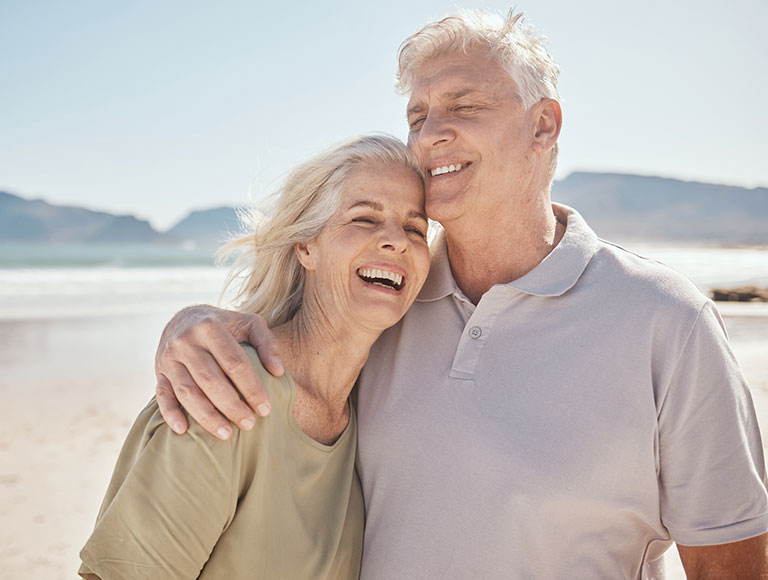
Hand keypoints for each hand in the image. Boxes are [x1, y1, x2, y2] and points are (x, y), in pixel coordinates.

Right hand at [154, 305, 283, 438]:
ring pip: (187, 391)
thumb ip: (267, 343)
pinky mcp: (158, 371)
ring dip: (207, 416)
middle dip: (231, 406)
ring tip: (226, 434)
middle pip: (210, 380)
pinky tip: (184, 430)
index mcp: (210, 327)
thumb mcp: (249, 323)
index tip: (265, 408)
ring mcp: (169, 358)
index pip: (234, 363)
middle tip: (249, 424)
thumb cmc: (226, 325)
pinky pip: (162, 395)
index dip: (251, 387)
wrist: (185, 318)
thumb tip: (278, 371)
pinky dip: (170, 414)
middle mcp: (186, 342)